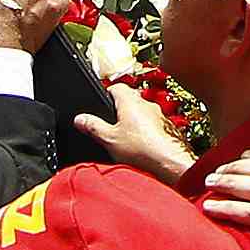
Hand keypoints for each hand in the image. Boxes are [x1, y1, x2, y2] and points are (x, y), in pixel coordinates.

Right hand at [74, 88, 197, 186]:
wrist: (169, 162)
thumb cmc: (142, 149)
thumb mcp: (108, 139)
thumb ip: (92, 126)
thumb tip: (80, 119)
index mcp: (130, 100)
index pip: (116, 87)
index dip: (105, 94)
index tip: (99, 103)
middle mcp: (146, 104)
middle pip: (128, 100)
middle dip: (117, 111)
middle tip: (108, 125)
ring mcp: (158, 115)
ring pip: (141, 113)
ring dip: (131, 122)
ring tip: (122, 138)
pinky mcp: (166, 128)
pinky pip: (151, 125)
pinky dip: (144, 132)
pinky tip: (138, 146)